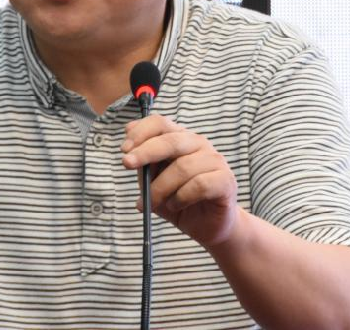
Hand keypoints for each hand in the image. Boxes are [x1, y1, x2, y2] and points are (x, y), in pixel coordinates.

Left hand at [121, 113, 238, 248]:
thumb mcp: (154, 184)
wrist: (208, 227)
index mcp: (181, 138)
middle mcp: (199, 144)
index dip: (141, 132)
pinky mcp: (226, 180)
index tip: (124, 149)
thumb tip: (129, 151)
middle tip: (127, 164)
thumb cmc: (180, 201)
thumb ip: (144, 167)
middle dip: (145, 151)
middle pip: (170, 140)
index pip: (160, 122)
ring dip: (161, 187)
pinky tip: (175, 205)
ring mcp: (215, 160)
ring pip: (182, 167)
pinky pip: (199, 185)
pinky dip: (181, 197)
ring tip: (154, 203)